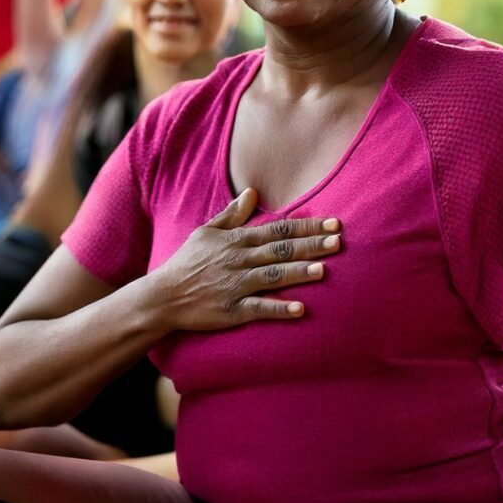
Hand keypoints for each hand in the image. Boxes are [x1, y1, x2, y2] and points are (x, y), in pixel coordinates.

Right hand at [151, 187, 341, 330]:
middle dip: (310, 245)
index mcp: (236, 240)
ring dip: (298, 273)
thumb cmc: (187, 262)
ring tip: (323, 270)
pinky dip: (278, 308)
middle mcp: (239, 260)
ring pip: (272, 276)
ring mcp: (235, 286)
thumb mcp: (206, 232)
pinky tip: (299, 309)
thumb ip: (232, 214)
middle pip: (280, 251)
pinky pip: (258, 308)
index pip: (277, 230)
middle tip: (338, 242)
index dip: (306, 226)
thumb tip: (251, 192)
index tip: (332, 224)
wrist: (163, 296)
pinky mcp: (231, 310)